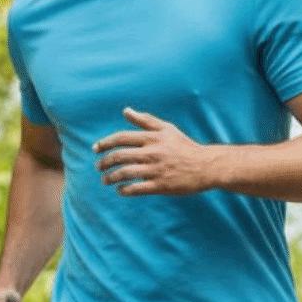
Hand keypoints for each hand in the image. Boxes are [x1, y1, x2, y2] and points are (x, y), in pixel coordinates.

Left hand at [93, 106, 210, 195]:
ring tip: (105, 180)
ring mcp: (156, 170)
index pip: (121, 138)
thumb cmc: (184, 146)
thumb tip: (126, 111)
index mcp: (152, 138)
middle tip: (98, 167)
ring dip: (111, 177)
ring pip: (125, 173)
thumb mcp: (167, 129)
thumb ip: (145, 120)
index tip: (95, 149)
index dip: (105, 143)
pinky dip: (124, 190)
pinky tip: (120, 190)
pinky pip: (136, 188)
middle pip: (119, 156)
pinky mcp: (160, 185)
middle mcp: (152, 152)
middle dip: (104, 162)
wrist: (205, 166)